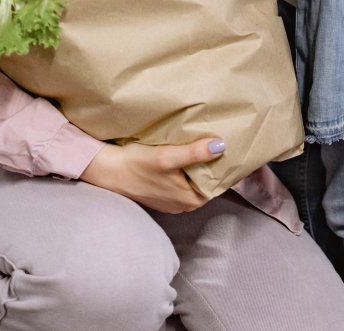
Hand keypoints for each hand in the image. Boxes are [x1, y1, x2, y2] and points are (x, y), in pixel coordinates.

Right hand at [79, 137, 226, 213]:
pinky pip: (184, 180)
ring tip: (208, 143)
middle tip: (224, 140)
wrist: (107, 171)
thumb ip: (194, 153)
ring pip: (196, 180)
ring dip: (201, 164)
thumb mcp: (167, 156)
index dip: (228, 167)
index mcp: (191, 200)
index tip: (236, 149)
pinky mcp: (164, 192)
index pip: (220, 183)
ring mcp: (174, 200)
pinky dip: (188, 168)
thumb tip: (221, 146)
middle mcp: (185, 204)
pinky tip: (187, 153)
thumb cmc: (136, 165)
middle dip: (215, 164)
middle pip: (208, 181)